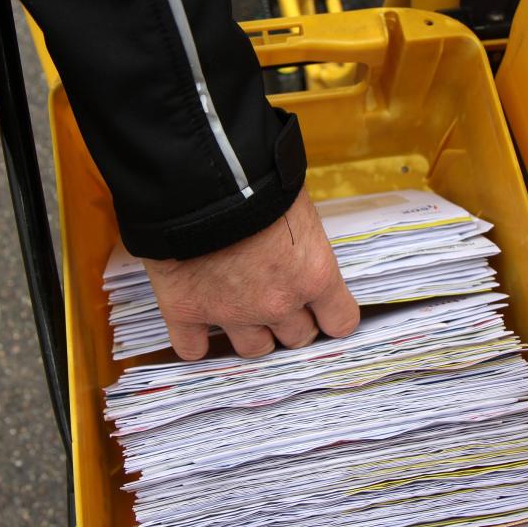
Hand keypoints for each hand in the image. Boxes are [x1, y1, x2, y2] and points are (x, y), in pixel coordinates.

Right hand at [143, 189, 359, 359]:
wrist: (200, 176)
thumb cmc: (256, 178)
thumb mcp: (297, 206)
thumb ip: (303, 243)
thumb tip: (299, 245)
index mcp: (313, 275)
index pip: (340, 321)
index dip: (331, 317)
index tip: (324, 311)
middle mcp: (277, 302)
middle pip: (298, 338)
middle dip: (291, 322)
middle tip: (278, 301)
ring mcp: (231, 312)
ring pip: (253, 349)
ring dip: (251, 334)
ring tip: (243, 313)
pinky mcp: (187, 311)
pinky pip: (194, 349)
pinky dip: (196, 343)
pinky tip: (199, 332)